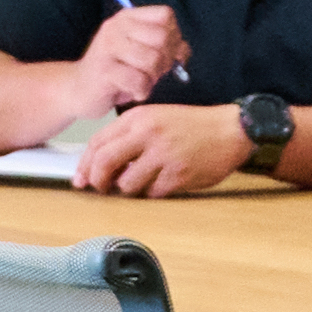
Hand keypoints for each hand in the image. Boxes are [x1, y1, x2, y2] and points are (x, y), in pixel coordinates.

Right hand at [74, 2, 190, 122]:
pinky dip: (141, 91)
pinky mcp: (103, 70)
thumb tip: (184, 51)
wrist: (77, 90)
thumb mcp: (141, 53)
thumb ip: (165, 47)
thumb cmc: (115, 72)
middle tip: (153, 73)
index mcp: (128, 17)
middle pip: (162, 37)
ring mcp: (108, 46)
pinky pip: (139, 81)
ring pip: (153, 59)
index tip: (165, 53)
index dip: (174, 36)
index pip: (166, 15)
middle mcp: (117, 26)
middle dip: (165, 60)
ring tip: (141, 82)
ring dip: (153, 78)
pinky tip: (132, 91)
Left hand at [74, 101, 264, 197]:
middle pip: (104, 164)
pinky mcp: (178, 175)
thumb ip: (129, 136)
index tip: (81, 178)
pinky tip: (164, 182)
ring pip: (127, 184)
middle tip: (102, 189)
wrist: (231, 130)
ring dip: (130, 189)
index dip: (85, 165)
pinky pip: (153, 193)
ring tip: (143, 181)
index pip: (98, 142)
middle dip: (98, 182)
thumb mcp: (156, 118)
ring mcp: (163, 155)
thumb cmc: (192, 125)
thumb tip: (101, 164)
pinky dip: (154, 192)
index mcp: (139, 118)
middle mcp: (148, 134)